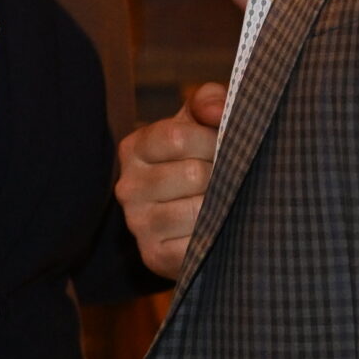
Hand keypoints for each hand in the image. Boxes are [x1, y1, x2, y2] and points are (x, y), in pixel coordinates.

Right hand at [117, 83, 225, 279]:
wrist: (195, 218)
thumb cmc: (200, 158)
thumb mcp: (202, 122)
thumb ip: (209, 101)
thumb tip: (216, 111)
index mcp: (134, 148)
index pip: (177, 137)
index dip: (211, 140)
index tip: (224, 144)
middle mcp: (127, 186)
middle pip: (192, 174)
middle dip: (223, 174)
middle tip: (231, 176)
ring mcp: (138, 224)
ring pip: (198, 211)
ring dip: (223, 206)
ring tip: (227, 201)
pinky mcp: (154, 256)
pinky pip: (196, 245)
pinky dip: (216, 236)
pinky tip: (219, 228)